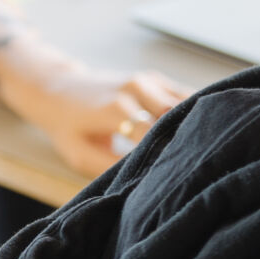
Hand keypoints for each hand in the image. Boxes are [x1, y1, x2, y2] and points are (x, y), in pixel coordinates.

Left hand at [0, 59, 187, 176]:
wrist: (56, 87)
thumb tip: (143, 180)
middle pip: (175, 115)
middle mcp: (136, 89)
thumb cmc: (67, 126)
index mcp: (116, 109)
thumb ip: (111, 167)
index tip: (174, 172)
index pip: (154, 133)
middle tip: (195, 161)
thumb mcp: (79, 153)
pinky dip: (194, 110)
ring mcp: (148, 80)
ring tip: (203, 144)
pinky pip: (185, 95)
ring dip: (194, 123)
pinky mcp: (155, 78)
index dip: (166, 152)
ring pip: (186, 102)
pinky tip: (200, 126)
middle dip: (186, 137)